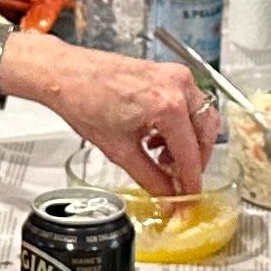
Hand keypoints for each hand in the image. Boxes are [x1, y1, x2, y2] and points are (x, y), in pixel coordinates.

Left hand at [11, 33, 216, 194]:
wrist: (65, 75)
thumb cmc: (83, 101)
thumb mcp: (120, 151)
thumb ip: (151, 179)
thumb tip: (168, 195)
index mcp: (168, 105)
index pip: (191, 154)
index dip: (191, 181)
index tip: (190, 197)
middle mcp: (177, 86)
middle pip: (204, 133)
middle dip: (194, 160)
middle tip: (179, 180)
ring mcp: (174, 75)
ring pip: (199, 117)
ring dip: (187, 141)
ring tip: (162, 157)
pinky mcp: (167, 72)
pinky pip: (187, 102)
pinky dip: (179, 124)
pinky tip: (157, 137)